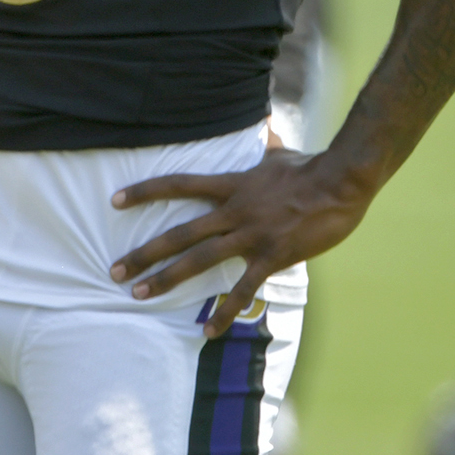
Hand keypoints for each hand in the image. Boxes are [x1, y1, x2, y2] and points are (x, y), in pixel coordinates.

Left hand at [110, 147, 370, 335]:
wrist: (341, 183)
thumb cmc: (310, 168)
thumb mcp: (279, 153)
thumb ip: (264, 145)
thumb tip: (264, 125)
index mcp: (231, 185)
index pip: (178, 184)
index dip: (144, 191)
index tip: (114, 200)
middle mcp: (234, 211)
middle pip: (179, 233)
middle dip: (144, 252)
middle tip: (115, 271)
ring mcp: (251, 235)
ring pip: (199, 260)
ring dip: (167, 279)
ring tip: (139, 294)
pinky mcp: (272, 256)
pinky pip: (243, 288)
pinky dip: (225, 310)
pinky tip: (208, 330)